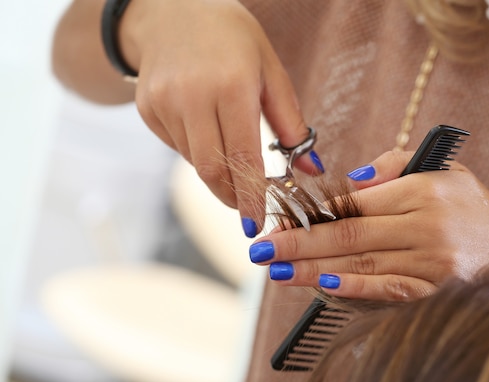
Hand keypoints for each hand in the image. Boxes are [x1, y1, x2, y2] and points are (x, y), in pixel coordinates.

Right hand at [119, 0, 321, 235]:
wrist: (170, 10)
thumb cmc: (231, 38)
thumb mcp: (271, 70)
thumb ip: (291, 123)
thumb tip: (311, 169)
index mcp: (231, 85)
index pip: (242, 156)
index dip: (250, 196)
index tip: (256, 222)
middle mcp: (192, 96)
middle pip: (211, 169)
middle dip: (232, 197)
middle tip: (247, 209)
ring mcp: (163, 103)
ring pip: (194, 161)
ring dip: (218, 172)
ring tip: (232, 157)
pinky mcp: (147, 109)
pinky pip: (177, 146)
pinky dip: (198, 151)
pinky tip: (206, 128)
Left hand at [248, 151, 488, 301]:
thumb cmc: (476, 211)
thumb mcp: (446, 170)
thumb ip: (397, 162)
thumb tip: (352, 180)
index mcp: (422, 190)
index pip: (355, 200)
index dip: (312, 211)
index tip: (280, 216)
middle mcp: (425, 224)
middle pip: (349, 234)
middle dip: (298, 241)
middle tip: (260, 250)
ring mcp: (431, 261)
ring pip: (362, 264)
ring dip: (313, 268)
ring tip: (276, 270)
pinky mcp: (436, 292)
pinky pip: (389, 290)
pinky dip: (355, 289)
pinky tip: (322, 287)